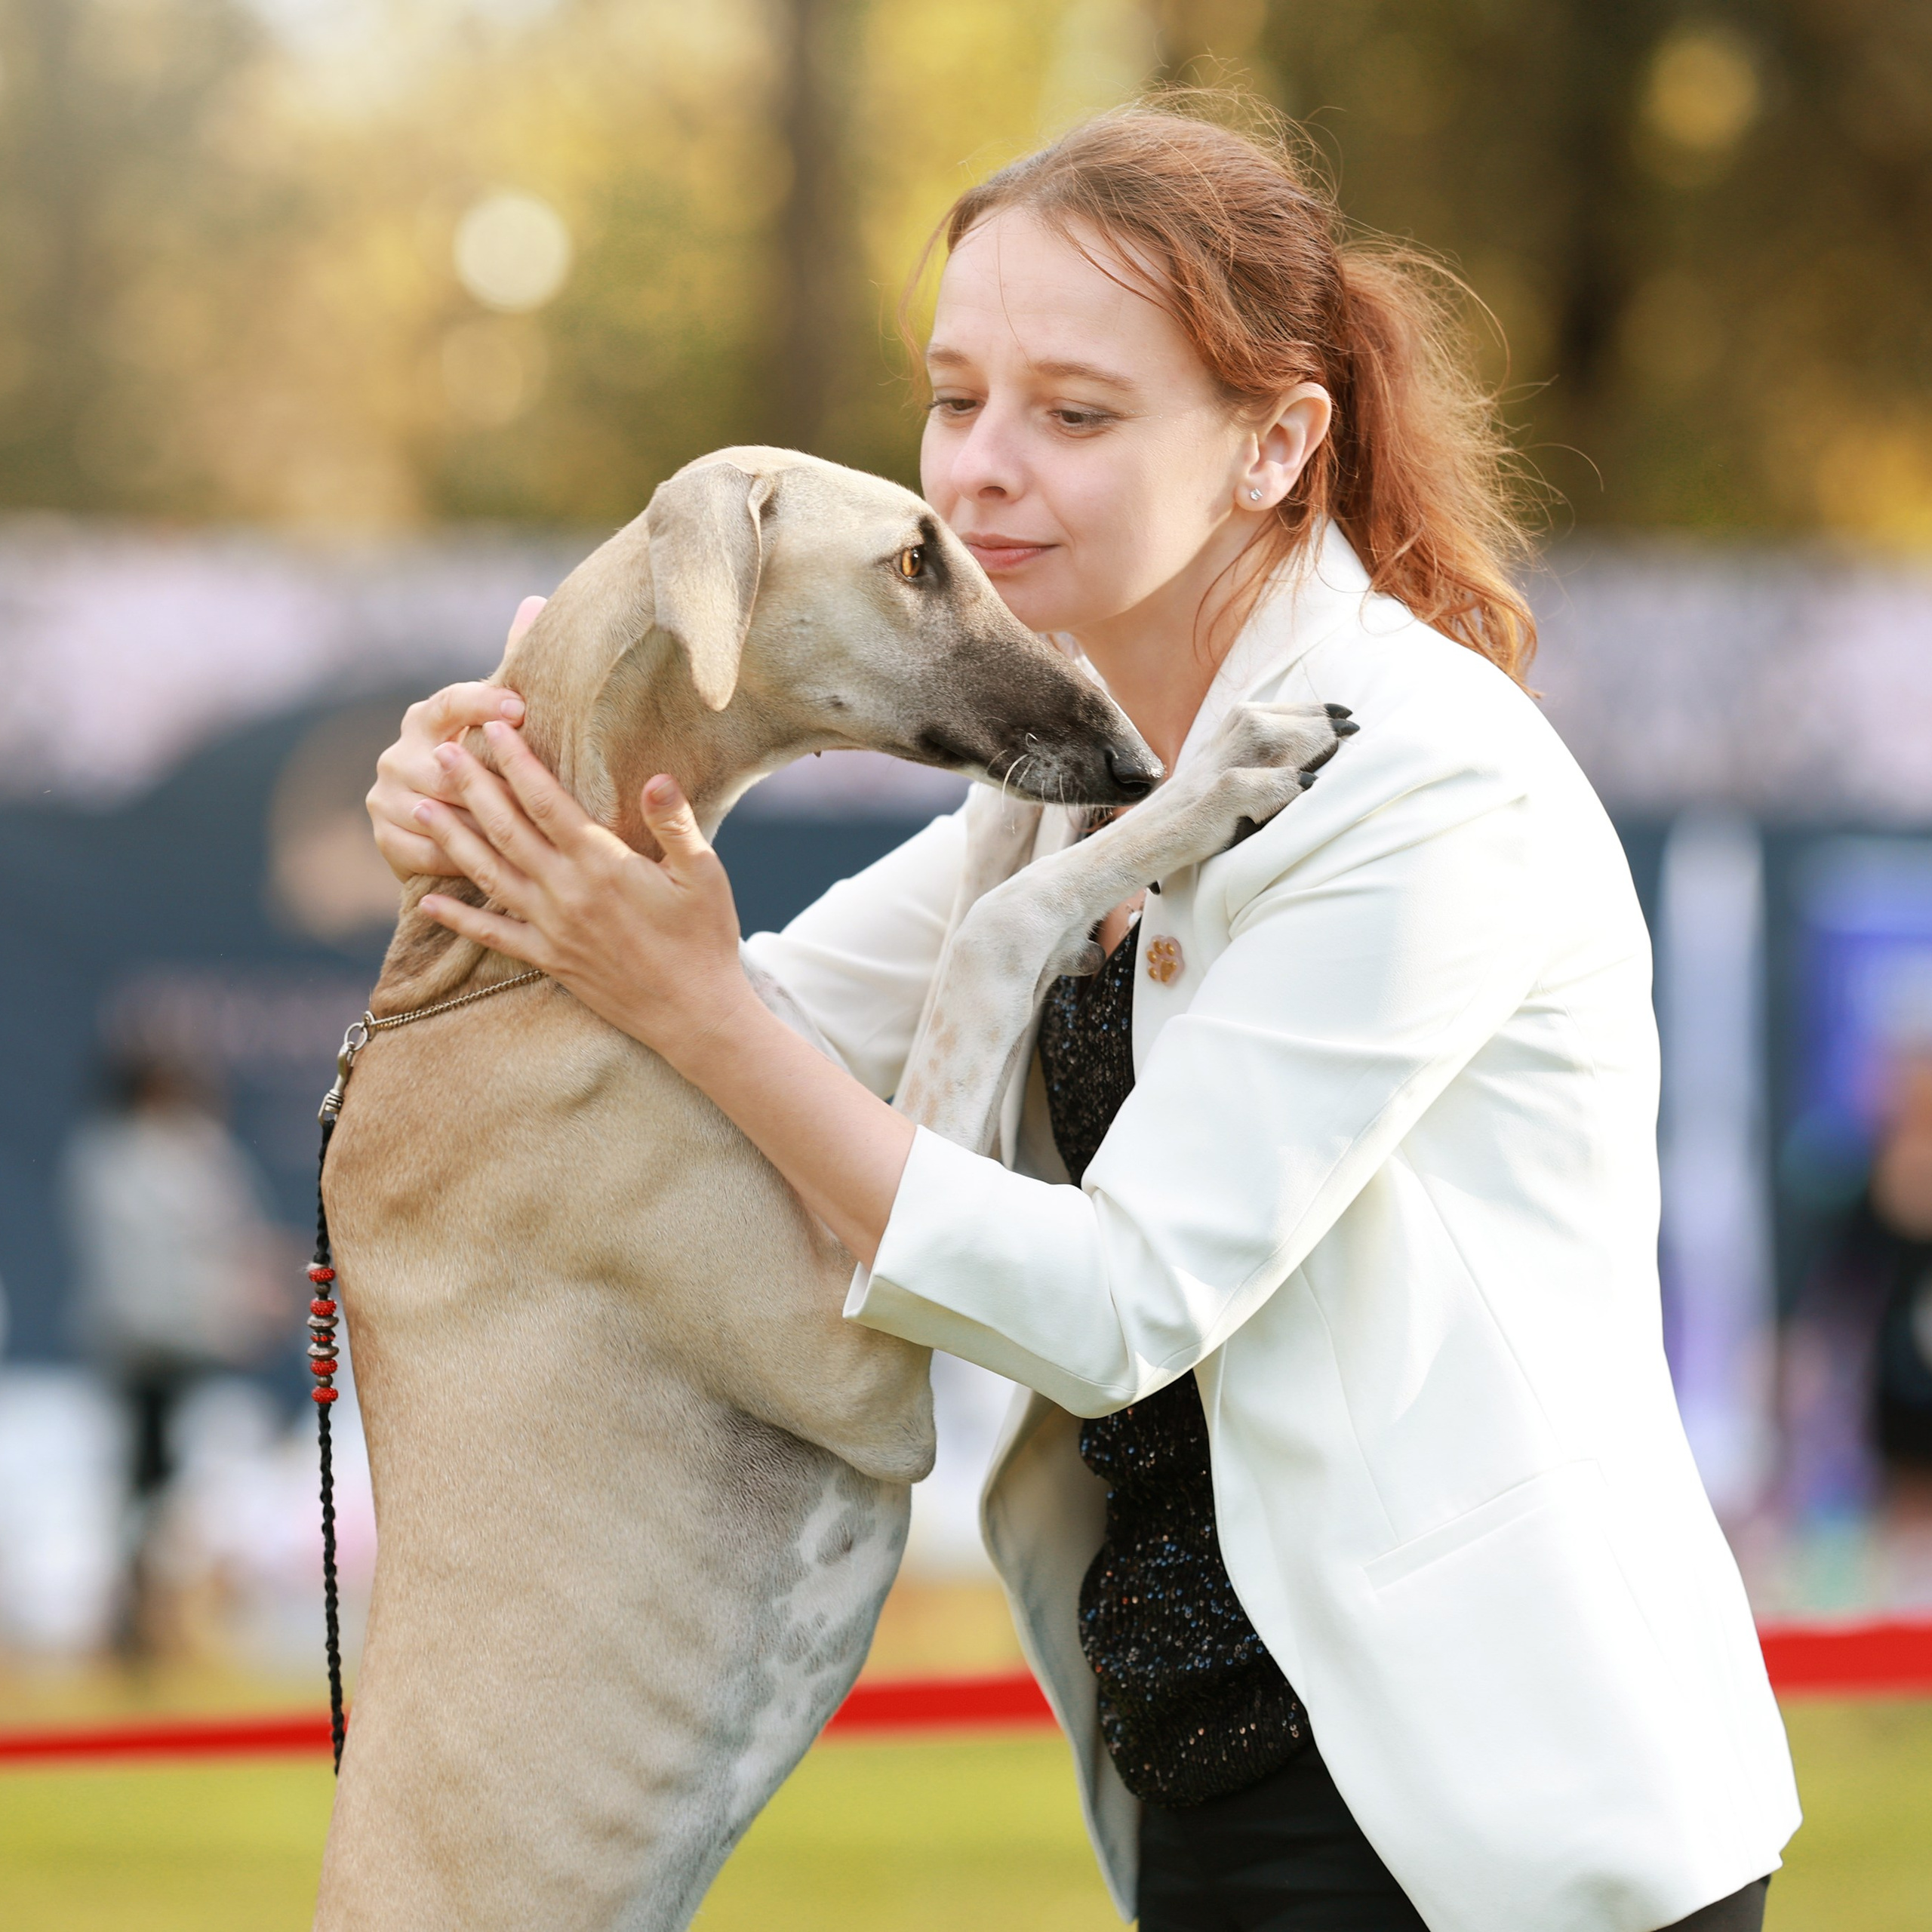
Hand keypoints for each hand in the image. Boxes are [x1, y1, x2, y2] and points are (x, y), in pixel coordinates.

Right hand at [365, 596, 545, 880]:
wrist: (455, 827)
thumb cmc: (491, 764)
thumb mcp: (503, 719)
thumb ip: (515, 664)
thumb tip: (535, 601)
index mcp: (428, 717)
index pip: (452, 702)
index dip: (484, 704)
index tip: (521, 709)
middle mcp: (398, 752)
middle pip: (447, 767)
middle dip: (492, 784)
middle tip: (535, 796)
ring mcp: (386, 795)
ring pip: (438, 811)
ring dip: (479, 825)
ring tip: (522, 834)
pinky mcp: (384, 837)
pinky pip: (423, 850)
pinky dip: (458, 857)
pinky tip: (491, 862)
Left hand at [413, 722, 754, 1066]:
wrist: (694, 1014)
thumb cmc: (706, 939)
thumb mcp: (705, 875)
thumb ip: (675, 824)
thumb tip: (656, 777)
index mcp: (603, 864)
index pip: (547, 801)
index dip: (516, 762)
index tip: (493, 729)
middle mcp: (567, 892)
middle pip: (506, 829)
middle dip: (471, 786)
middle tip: (440, 752)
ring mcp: (553, 928)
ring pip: (489, 874)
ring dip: (451, 839)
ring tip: (419, 807)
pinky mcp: (549, 959)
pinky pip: (493, 934)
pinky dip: (458, 918)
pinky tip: (428, 902)